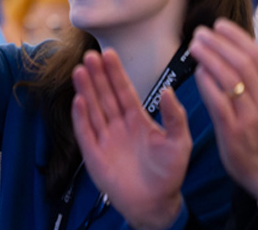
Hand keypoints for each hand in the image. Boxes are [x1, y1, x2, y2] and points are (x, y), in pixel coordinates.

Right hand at [72, 49, 190, 229]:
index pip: (124, 91)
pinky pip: (85, 132)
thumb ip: (175, 117)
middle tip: (90, 56)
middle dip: (97, 76)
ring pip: (93, 108)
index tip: (108, 54)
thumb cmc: (169, 174)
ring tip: (80, 71)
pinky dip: (80, 116)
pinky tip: (78, 100)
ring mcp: (104, 138)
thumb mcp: (180, 143)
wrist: (155, 204)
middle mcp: (118, 125)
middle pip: (105, 95)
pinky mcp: (93, 153)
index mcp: (137, 119)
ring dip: (86, 90)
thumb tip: (168, 91)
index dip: (116, 73)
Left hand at [190, 19, 257, 202]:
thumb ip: (255, 80)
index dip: (237, 37)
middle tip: (200, 32)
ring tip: (194, 45)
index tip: (219, 24)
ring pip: (230, 77)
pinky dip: (207, 82)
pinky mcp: (233, 129)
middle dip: (219, 43)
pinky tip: (198, 71)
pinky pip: (218, 100)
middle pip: (242, 62)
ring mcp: (251, 115)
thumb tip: (231, 49)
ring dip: (209, 57)